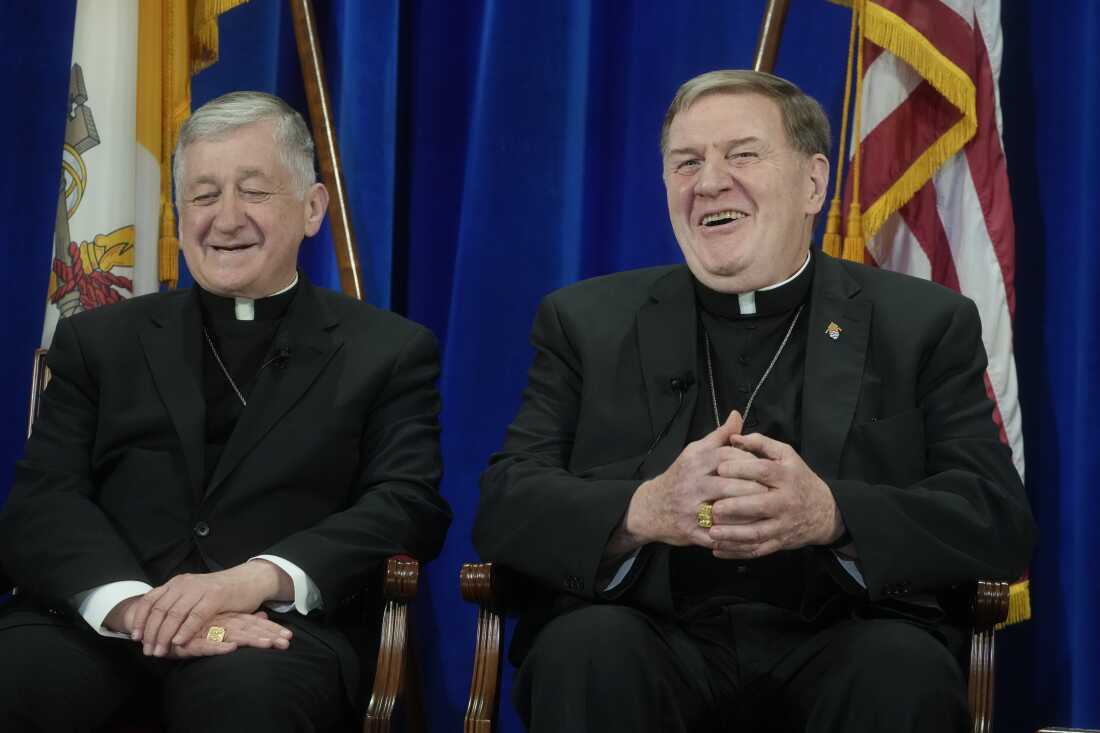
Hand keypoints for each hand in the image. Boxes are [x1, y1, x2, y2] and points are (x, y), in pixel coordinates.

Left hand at [130, 560, 291, 656]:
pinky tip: (179, 642)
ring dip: (164, 635)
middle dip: (151, 633)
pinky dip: (185, 630)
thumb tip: (156, 626)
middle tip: (149, 651)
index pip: (150, 600)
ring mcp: (200, 589)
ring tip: (160, 651)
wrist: (250, 580)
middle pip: (159, 609)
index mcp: (177, 583)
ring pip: (174, 614)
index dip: (141, 619)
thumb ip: (178, 604)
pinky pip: (195, 616)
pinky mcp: (216, 596)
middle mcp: (185, 584)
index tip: (136, 637)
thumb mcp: (194, 594)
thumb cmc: (222, 592)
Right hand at [166, 611, 292, 657]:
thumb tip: (263, 615)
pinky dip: (218, 647)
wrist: (157, 618)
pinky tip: (231, 648)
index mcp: (228, 619)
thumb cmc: (193, 624)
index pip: (253, 624)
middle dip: (268, 635)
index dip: (271, 630)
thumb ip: (242, 620)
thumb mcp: (220, 622)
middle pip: (248, 629)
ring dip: (251, 640)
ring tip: (269, 644)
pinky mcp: (190, 640)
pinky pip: (205, 644)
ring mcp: (206, 629)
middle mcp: (219, 622)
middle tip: (286, 643)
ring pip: (232, 635)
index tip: (289, 638)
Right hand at [616, 411, 754, 550]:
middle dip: (754, 488)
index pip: (727, 457)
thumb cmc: (680, 477)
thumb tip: (737, 416)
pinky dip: (736, 534)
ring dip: (749, 512)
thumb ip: (719, 436)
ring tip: (767, 510)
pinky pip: (719, 534)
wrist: (650, 508)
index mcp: (694, 462)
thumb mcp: (695, 452)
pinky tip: (751, 531)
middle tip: (773, 491)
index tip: (765, 466)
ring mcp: (690, 509)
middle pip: (729, 485)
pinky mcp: (691, 531)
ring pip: (726, 511)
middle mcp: (691, 484)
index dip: (749, 461)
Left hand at [706, 432, 844, 558]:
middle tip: (713, 507)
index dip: (741, 469)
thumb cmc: (798, 478)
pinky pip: (756, 550)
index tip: (719, 469)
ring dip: (733, 535)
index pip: (763, 472)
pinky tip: (717, 549)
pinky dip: (736, 551)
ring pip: (757, 533)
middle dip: (736, 507)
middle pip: (760, 505)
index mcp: (786, 477)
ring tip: (712, 532)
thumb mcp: (786, 455)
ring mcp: (782, 525)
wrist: (823, 512)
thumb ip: (760, 443)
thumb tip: (734, 436)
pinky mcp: (779, 543)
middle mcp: (785, 502)